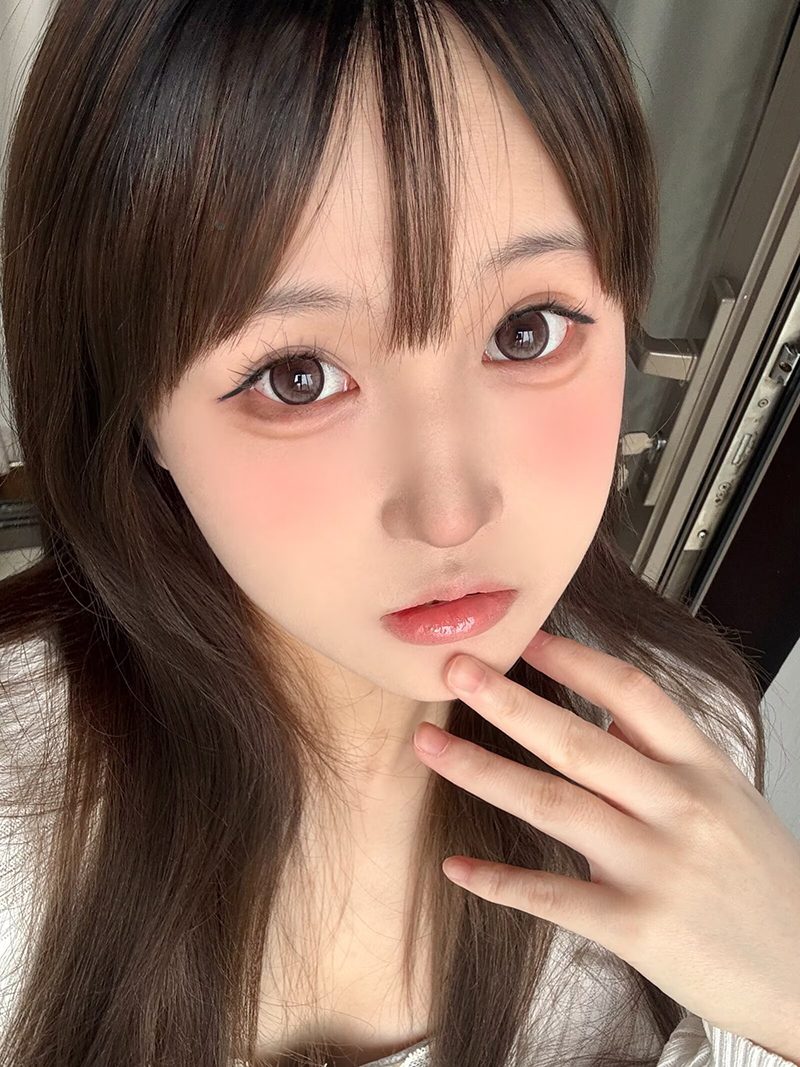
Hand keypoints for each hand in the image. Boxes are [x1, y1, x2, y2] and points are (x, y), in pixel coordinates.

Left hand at [412, 631, 799, 1062]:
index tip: (523, 638)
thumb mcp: (728, 797)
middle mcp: (677, 807)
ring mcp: (655, 866)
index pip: (631, 693)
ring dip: (480, 772)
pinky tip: (457, 867)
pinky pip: (550, 896)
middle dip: (508, 700)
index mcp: (702, 768)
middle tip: (455, 670)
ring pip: (552, 804)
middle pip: (578, 739)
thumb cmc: (764, 883)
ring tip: (429, 747)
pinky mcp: (636, 927)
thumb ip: (664, 753)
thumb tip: (601, 707)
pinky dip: (497, 881)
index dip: (573, 659)